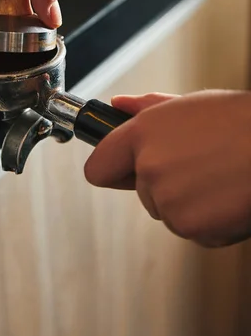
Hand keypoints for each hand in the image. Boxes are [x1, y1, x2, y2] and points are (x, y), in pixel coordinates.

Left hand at [84, 90, 250, 246]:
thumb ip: (146, 108)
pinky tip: (228, 197)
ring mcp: (167, 200)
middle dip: (164, 184)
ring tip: (219, 177)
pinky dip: (210, 222)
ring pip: (167, 212)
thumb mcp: (189, 104)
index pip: (98, 167)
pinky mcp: (190, 227)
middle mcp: (148, 167)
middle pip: (140, 192)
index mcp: (142, 134)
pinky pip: (192, 231)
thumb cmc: (241, 122)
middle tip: (199, 165)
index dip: (112, 170)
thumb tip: (119, 105)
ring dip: (189, 204)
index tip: (123, 171)